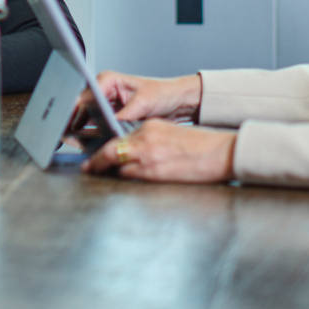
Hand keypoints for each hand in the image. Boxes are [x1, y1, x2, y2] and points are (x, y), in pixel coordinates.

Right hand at [68, 70, 201, 133]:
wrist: (177, 101)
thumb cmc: (163, 94)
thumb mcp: (144, 103)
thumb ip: (126, 114)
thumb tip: (113, 126)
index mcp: (108, 80)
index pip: (85, 96)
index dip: (75, 111)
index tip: (70, 124)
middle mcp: (104, 90)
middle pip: (82, 108)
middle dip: (75, 123)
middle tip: (68, 137)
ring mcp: (107, 104)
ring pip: (86, 118)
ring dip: (82, 130)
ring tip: (75, 143)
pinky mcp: (112, 116)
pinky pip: (97, 126)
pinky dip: (92, 134)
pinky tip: (88, 144)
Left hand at [81, 120, 236, 183]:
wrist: (221, 152)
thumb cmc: (200, 146)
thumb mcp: (169, 133)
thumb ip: (149, 138)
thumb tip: (134, 151)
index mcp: (149, 127)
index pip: (120, 137)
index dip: (105, 146)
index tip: (96, 153)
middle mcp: (144, 139)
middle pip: (111, 150)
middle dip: (96, 161)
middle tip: (88, 167)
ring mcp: (147, 156)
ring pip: (117, 166)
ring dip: (108, 173)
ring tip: (100, 176)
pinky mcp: (154, 172)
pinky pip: (130, 177)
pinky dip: (122, 180)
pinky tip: (119, 182)